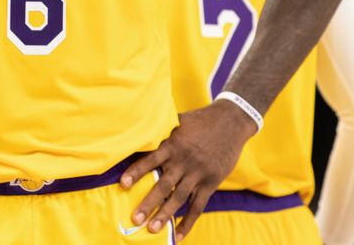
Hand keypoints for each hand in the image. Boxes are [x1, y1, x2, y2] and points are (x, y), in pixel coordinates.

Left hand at [121, 102, 257, 241]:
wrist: (231, 122)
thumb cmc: (201, 120)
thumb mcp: (179, 120)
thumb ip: (161, 131)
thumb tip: (138, 130)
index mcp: (173, 145)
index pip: (151, 160)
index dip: (136, 172)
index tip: (122, 184)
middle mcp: (184, 161)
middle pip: (163, 185)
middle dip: (148, 203)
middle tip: (134, 219)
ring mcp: (198, 173)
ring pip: (179, 198)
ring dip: (165, 215)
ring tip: (151, 229)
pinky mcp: (211, 182)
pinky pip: (198, 206)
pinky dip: (188, 222)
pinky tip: (178, 235)